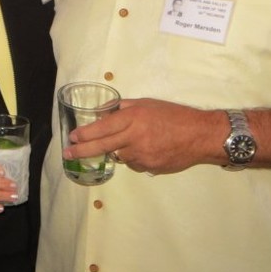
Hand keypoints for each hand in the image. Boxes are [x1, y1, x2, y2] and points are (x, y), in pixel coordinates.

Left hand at [63, 98, 224, 173]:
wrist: (201, 135)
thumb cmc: (174, 115)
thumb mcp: (147, 103)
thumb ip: (122, 108)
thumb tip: (101, 113)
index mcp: (133, 118)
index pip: (102, 128)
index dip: (85, 134)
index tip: (73, 137)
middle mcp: (134, 137)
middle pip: (102, 146)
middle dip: (82, 151)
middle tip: (68, 153)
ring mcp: (142, 155)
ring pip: (119, 156)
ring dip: (118, 150)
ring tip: (136, 141)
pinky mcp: (150, 168)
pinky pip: (134, 164)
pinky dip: (135, 158)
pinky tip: (147, 149)